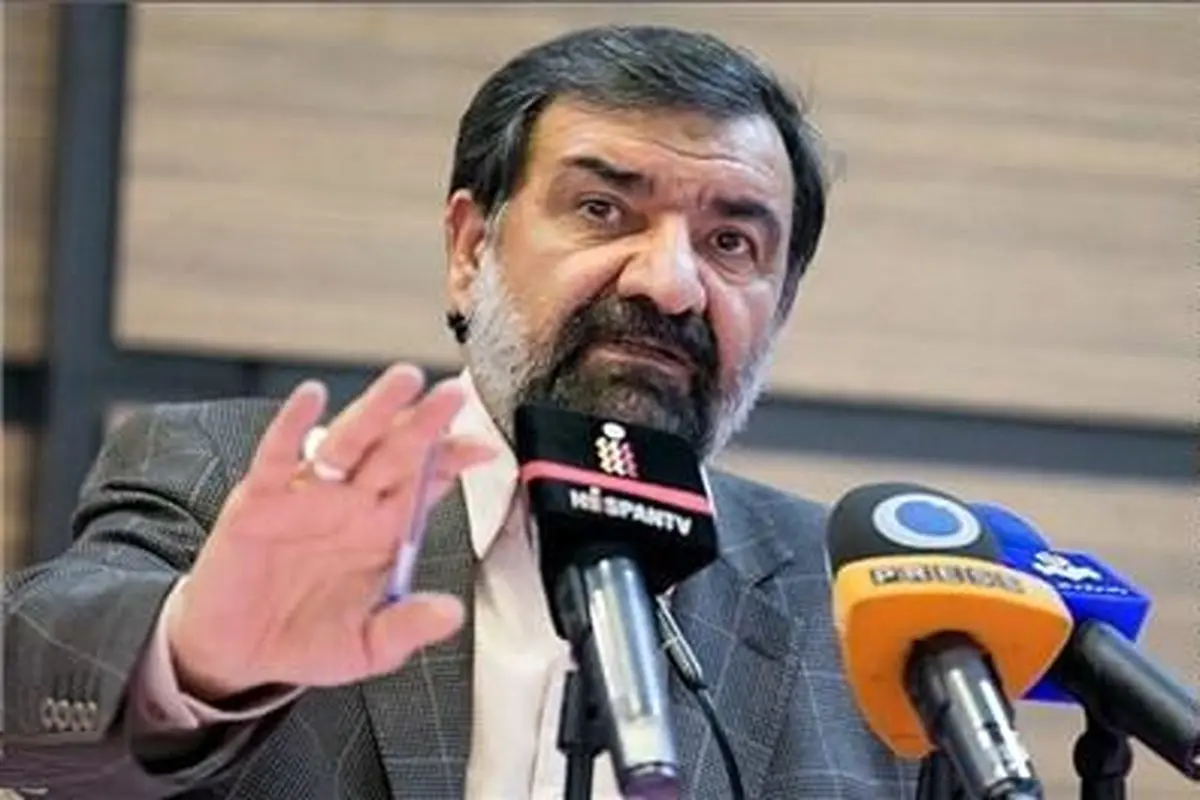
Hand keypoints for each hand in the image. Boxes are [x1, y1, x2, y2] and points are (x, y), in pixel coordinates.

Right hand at [167, 363, 496, 701]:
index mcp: (383, 532)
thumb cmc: (303, 640)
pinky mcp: (261, 499)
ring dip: (376, 410)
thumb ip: (406, 628)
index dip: (453, 462)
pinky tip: (312, 398)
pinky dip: (293, 425)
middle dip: (426, 422)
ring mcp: (308, 496)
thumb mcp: (365, 648)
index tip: (484, 448)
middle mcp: (351, 504)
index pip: (426, 484)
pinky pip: (278, 455)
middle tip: (453, 395)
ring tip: (405, 381)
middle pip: (396, 452)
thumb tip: (450, 615)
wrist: (235, 652)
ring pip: (349, 442)